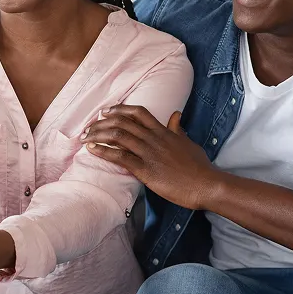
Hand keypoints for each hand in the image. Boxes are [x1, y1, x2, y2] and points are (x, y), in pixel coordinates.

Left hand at [82, 108, 222, 210]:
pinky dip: (103, 151)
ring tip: (85, 137)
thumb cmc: (199, 166)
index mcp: (163, 131)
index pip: (138, 113)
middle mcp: (154, 138)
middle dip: (102, 123)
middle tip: (89, 127)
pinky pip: (120, 157)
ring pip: (118, 136)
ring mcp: (149, 153)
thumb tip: (175, 115)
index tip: (106, 111)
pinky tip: (92, 149)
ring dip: (98, 135)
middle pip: (123, 122)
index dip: (120, 109)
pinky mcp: (146, 169)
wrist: (206, 184)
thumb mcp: (189, 142)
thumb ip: (177, 128)